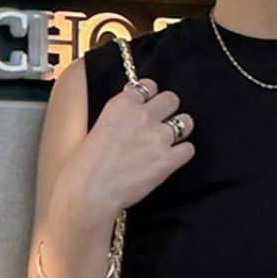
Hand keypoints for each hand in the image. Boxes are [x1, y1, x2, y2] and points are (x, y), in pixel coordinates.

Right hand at [65, 72, 196, 217]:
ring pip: (186, 122)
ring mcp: (157, 138)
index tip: (150, 106)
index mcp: (122, 104)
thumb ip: (121, 117)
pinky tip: (173, 160)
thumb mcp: (100, 126)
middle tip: (163, 123)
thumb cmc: (88, 166)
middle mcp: (142, 116)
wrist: (91, 191)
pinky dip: (183, 154)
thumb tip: (133, 116)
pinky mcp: (167, 161)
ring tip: (173, 140)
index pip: (149, 86)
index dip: (151, 97)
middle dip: (169, 110)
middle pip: (172, 99)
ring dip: (181, 130)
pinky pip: (188, 149)